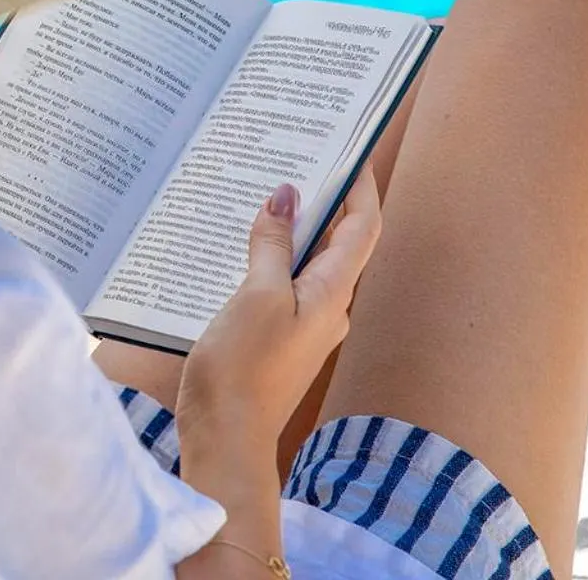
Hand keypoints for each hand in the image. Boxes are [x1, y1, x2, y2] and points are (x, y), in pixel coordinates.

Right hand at [177, 173, 381, 458]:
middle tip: (298, 158)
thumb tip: (287, 195)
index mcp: (332, 293)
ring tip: (264, 192)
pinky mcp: (279, 339)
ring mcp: (305, 326)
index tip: (350, 147)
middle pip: (339, 242)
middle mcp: (329, 308)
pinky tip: (242, 246)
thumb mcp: (256, 295)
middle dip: (324, 199)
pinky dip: (272, 257)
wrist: (225, 440)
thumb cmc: (242, 370)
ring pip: (309, 263)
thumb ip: (274, 244)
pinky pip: (284, 285)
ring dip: (294, 228)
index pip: (362, 227)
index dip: (360, 186)